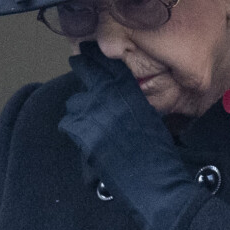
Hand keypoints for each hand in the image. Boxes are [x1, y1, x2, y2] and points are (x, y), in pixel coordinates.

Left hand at [59, 42, 196, 229]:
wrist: (153, 180)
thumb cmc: (159, 151)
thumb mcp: (150, 115)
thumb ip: (131, 99)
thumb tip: (115, 92)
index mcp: (131, 91)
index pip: (108, 64)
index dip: (95, 55)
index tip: (88, 50)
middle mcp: (111, 98)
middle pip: (87, 73)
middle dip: (83, 69)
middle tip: (79, 62)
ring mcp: (94, 115)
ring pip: (75, 101)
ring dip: (80, 105)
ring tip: (89, 115)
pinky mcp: (83, 135)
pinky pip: (70, 123)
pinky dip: (76, 126)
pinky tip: (85, 134)